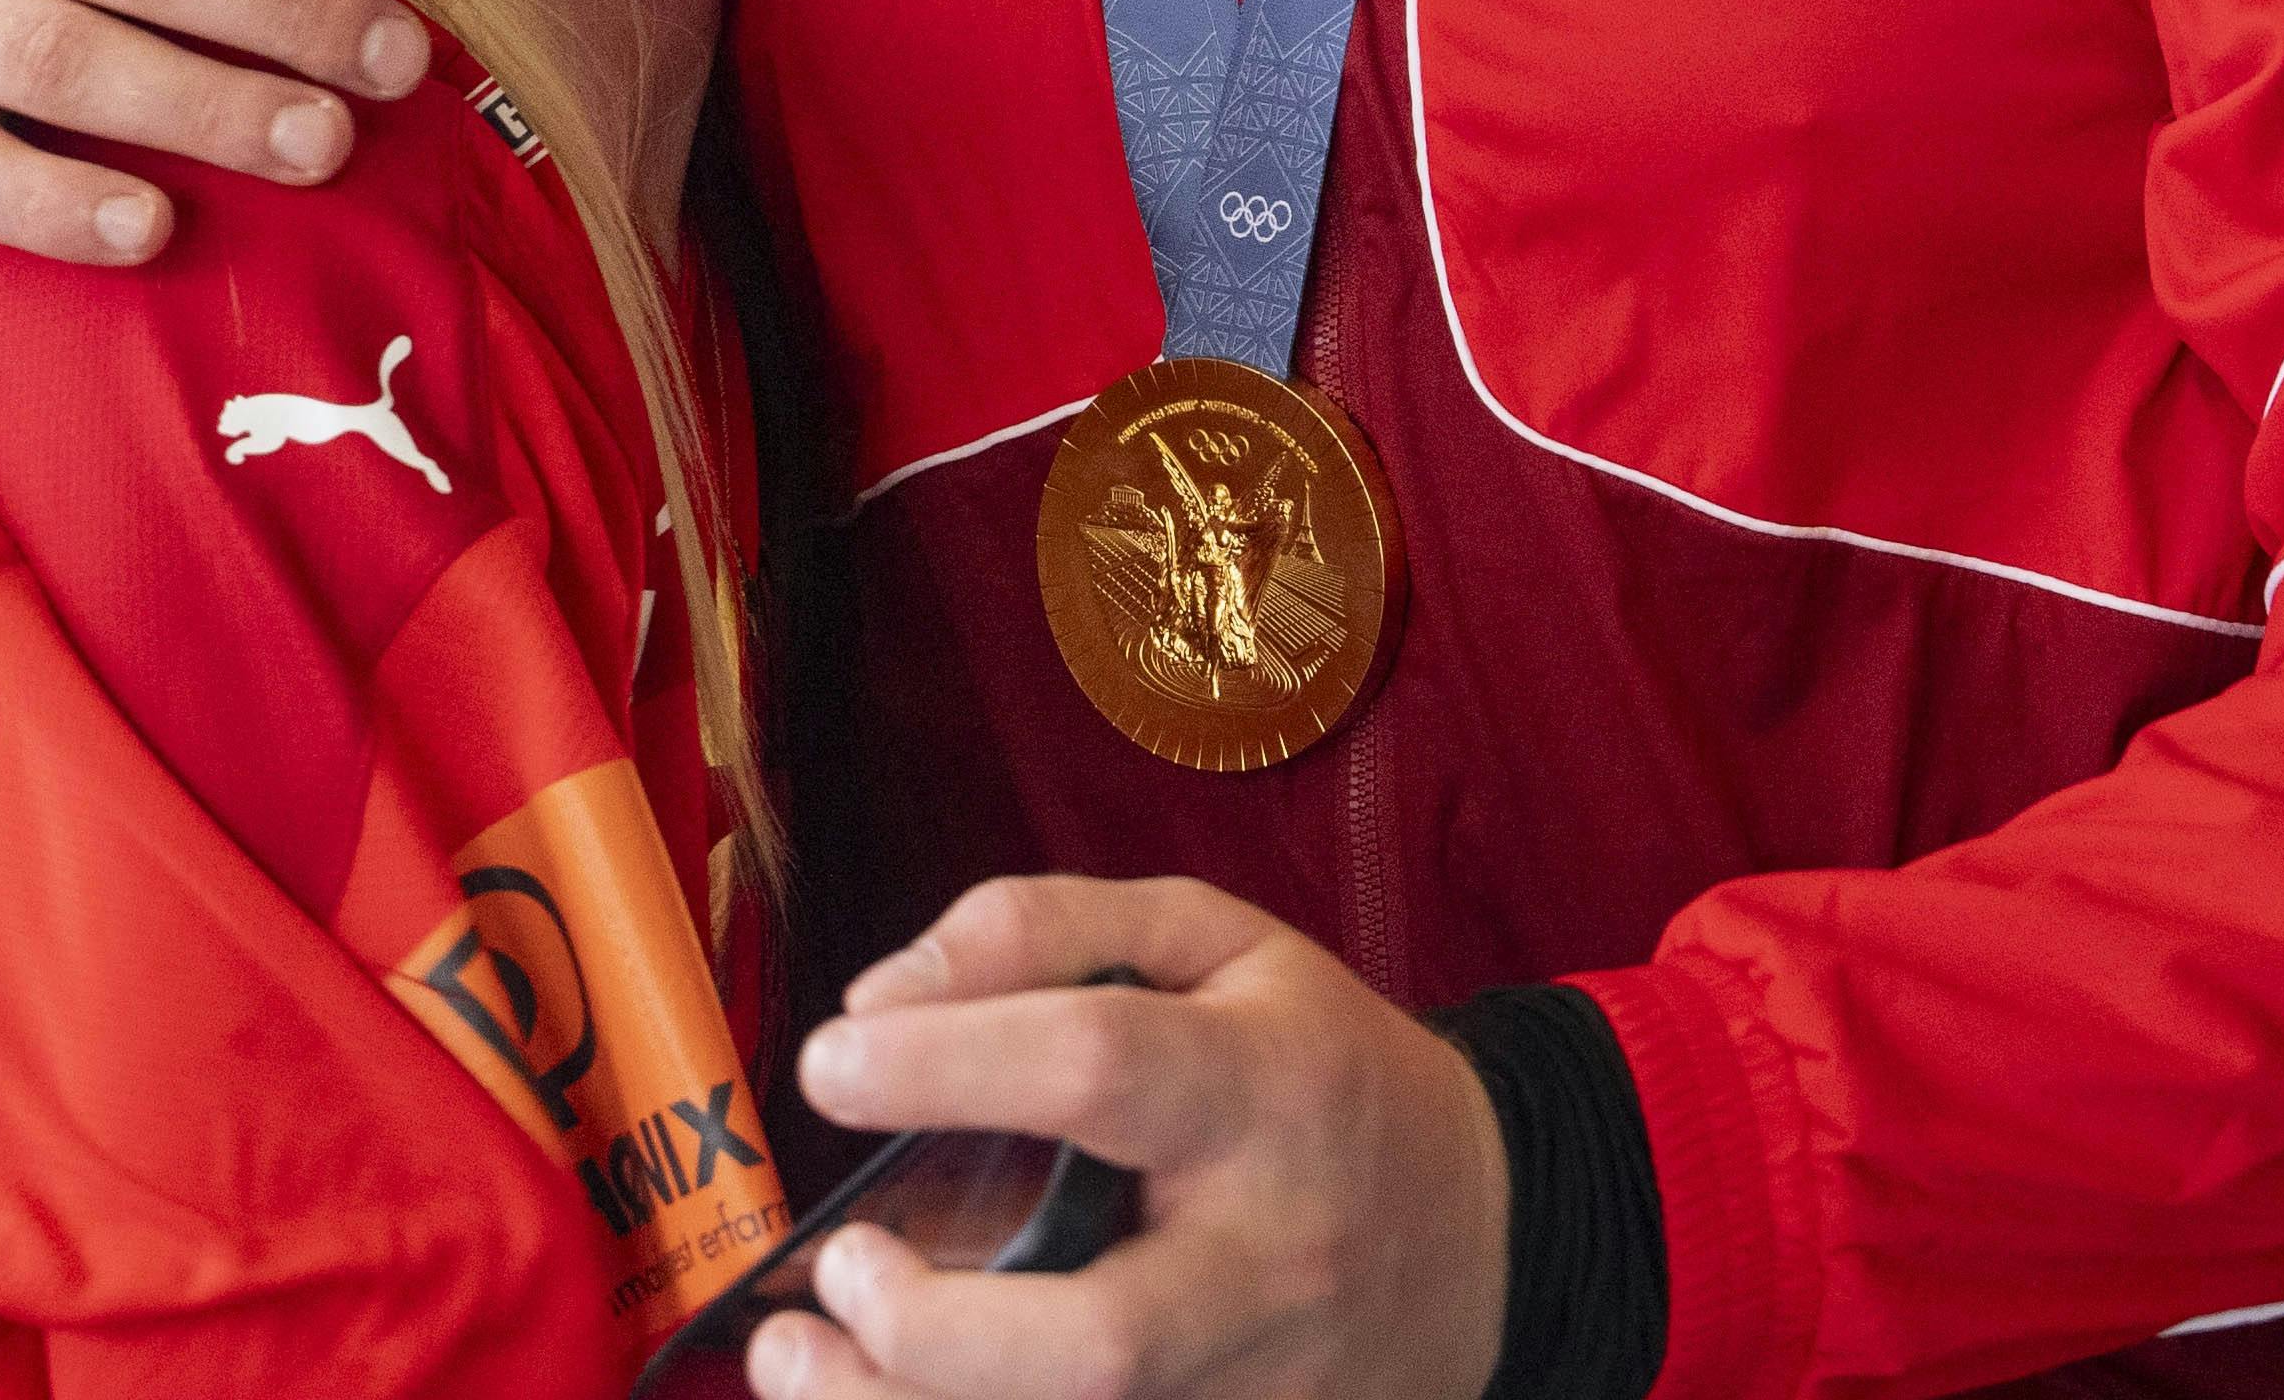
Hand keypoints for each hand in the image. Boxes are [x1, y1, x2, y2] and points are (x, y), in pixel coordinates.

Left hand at [756, 877, 1507, 1399]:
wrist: (1484, 1231)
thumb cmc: (1320, 1072)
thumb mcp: (1216, 943)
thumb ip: (1045, 930)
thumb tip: (882, 997)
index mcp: (1263, 1092)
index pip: (1100, 1071)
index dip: (947, 1064)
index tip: (833, 1059)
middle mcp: (1264, 1260)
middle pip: (1102, 1343)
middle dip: (932, 1329)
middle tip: (837, 1266)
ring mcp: (1256, 1387)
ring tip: (799, 1360)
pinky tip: (889, 1399)